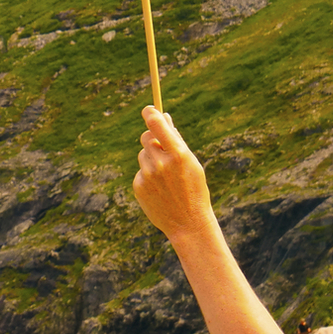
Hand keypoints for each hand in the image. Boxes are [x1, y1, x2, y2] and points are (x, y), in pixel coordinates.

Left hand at [131, 106, 214, 244]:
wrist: (188, 223)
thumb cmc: (194, 189)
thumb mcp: (191, 163)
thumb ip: (176, 141)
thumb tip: (164, 117)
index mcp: (179, 154)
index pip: (157, 125)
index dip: (150, 114)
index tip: (148, 109)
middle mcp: (161, 163)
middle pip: (146, 137)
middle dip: (152, 138)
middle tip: (161, 146)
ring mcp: (148, 175)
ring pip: (143, 155)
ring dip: (152, 159)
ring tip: (166, 177)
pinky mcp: (138, 186)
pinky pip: (141, 171)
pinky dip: (148, 175)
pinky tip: (160, 189)